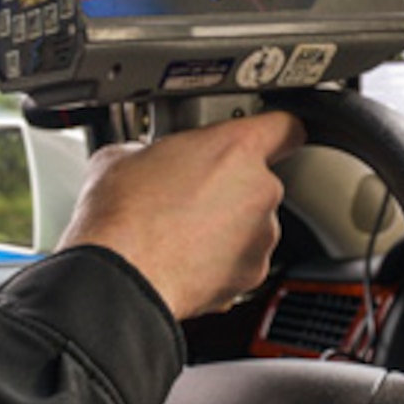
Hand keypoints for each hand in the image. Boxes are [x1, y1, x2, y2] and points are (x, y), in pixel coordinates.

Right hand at [58, 111, 305, 319]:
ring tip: (177, 235)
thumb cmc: (122, 218)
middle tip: (184, 197)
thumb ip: (150, 150)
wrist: (120, 276)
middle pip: (256, 182)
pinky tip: (181, 261)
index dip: (274, 132)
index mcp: (235, 149)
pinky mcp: (250, 276)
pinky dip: (217, 263)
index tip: (265, 138)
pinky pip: (239, 262)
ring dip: (222, 228)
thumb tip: (141, 158)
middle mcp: (259, 191)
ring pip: (249, 226)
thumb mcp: (120, 158)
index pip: (284, 127)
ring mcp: (260, 237)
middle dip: (226, 189)